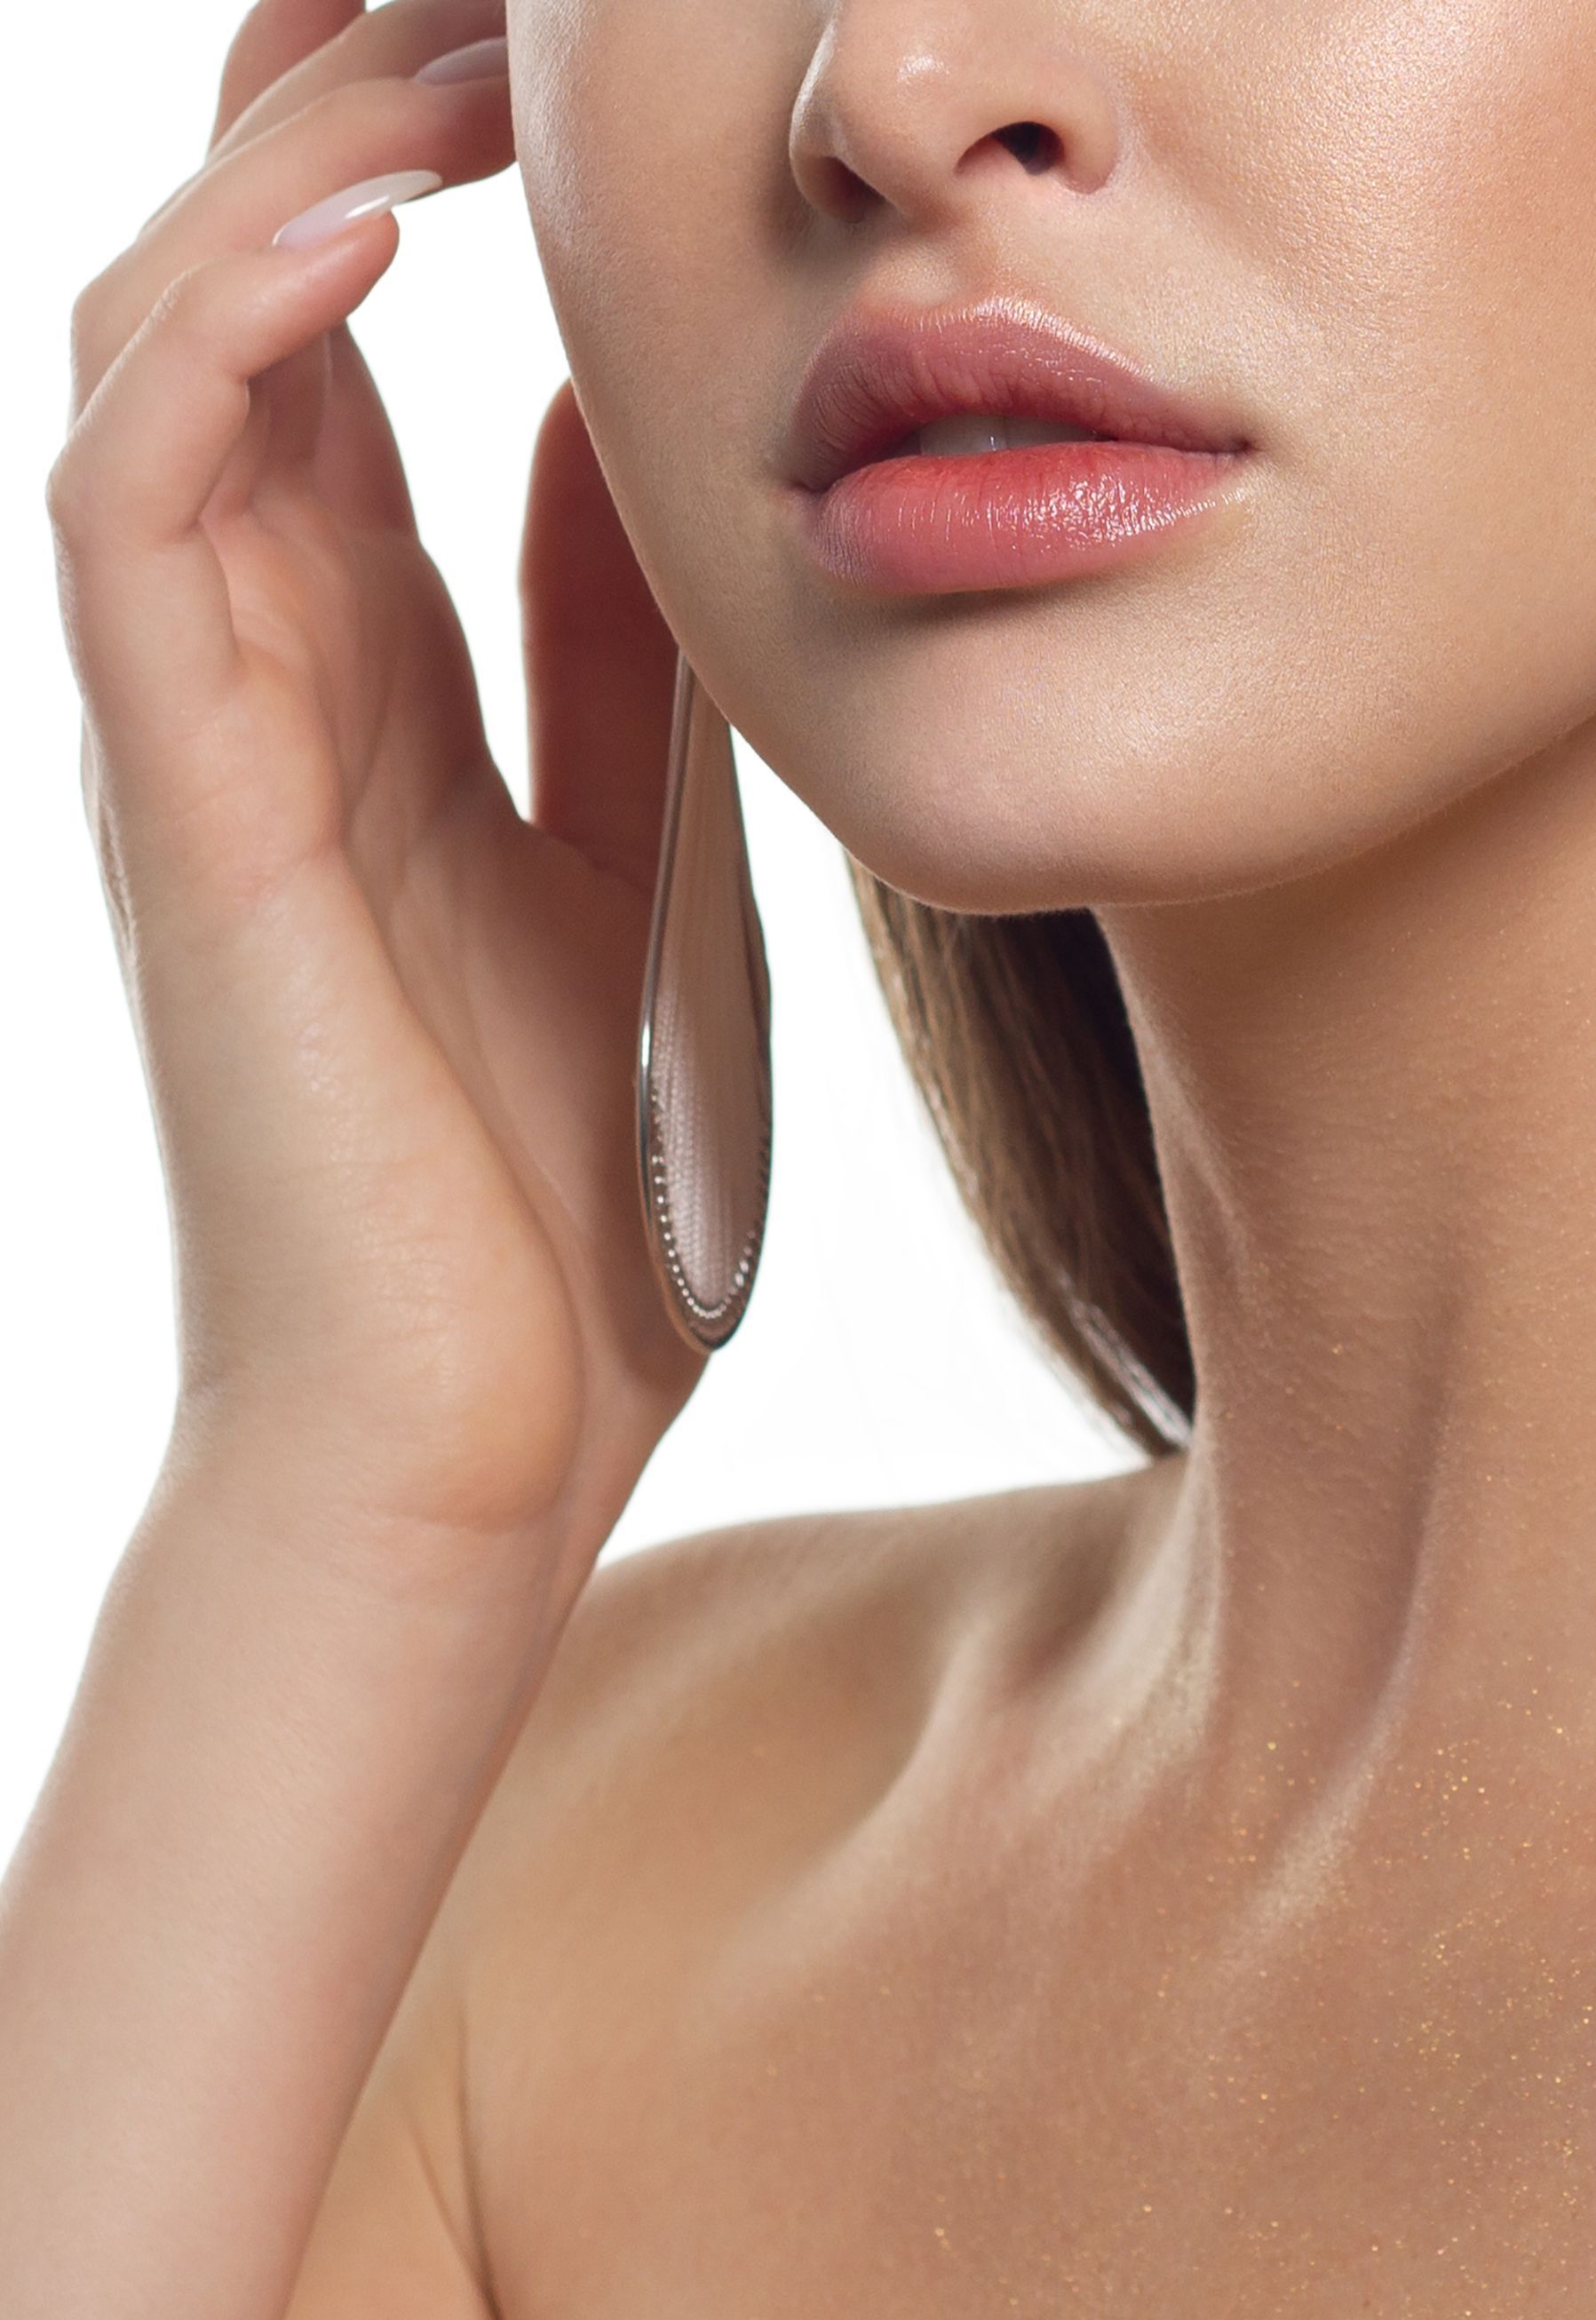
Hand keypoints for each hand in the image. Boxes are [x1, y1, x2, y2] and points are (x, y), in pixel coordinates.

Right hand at [47, 0, 703, 1566]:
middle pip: (238, 284)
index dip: (410, 147)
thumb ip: (611, 658)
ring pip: (160, 343)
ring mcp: (199, 728)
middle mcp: (258, 669)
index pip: (341, 338)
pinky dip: (228, 335)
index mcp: (370, 677)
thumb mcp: (631, 861)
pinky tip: (369, 216)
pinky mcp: (182, 808)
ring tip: (445, 46)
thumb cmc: (544, 1195)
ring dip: (285, 153)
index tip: (540, 40)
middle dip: (331, 87)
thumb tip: (631, 437)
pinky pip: (141, 505)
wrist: (468, 1445)